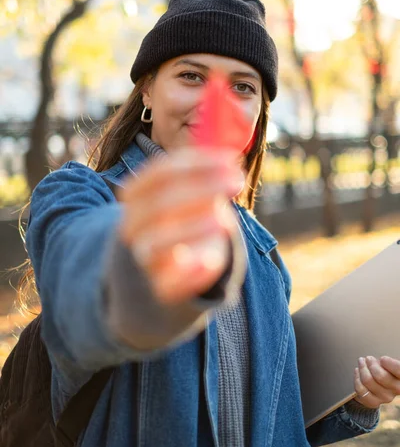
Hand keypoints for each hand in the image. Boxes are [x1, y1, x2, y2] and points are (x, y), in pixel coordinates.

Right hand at [118, 147, 243, 304]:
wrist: (150, 275)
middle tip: (237, 180)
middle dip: (201, 188)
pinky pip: (169, 283)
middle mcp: (133, 225)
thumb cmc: (175, 224)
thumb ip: (202, 177)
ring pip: (157, 242)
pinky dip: (190, 273)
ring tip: (225, 220)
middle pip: (160, 203)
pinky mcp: (157, 289)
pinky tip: (212, 261)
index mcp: (136, 197)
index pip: (159, 173)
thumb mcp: (183, 198)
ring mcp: (142, 258)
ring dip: (192, 228)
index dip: (196, 164)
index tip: (231, 159)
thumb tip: (232, 157)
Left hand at [353, 356, 399, 408]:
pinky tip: (357, 372)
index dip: (390, 364)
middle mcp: (397, 389)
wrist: (379, 383)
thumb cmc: (386, 369)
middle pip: (380, 376)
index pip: (399, 370)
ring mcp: (385, 397)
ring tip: (361, 362)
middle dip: (371, 364)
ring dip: (362, 368)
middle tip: (368, 358)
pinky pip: (360, 389)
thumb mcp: (390, 363)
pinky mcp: (374, 402)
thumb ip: (387, 362)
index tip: (382, 359)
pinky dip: (357, 378)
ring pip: (368, 381)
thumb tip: (378, 361)